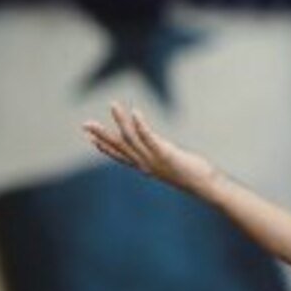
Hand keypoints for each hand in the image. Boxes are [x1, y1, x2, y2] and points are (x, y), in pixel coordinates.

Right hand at [82, 102, 217, 194]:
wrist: (205, 185)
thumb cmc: (193, 174)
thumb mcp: (171, 164)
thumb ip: (162, 156)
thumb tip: (160, 147)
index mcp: (145, 166)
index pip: (121, 156)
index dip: (105, 148)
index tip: (90, 138)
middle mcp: (146, 164)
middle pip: (120, 147)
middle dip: (102, 135)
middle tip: (85, 124)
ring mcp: (154, 159)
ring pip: (131, 138)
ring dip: (121, 121)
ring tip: (113, 105)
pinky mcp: (166, 154)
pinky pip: (150, 138)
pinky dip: (141, 125)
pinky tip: (136, 113)